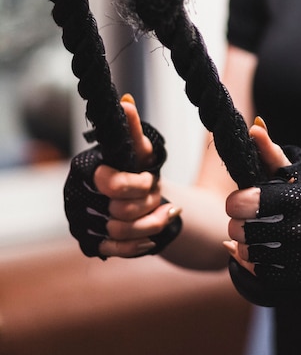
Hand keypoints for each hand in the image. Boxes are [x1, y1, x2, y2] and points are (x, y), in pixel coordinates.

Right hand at [63, 95, 181, 257]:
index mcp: (87, 172)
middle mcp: (80, 199)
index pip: (113, 185)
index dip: (139, 185)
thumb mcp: (141, 149)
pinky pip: (119, 250)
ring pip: (124, 232)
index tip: (151, 178)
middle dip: (149, 202)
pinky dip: (141, 244)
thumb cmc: (138, 168)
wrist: (140, 198)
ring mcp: (86, 224)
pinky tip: (154, 238)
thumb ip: (133, 130)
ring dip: (153, 223)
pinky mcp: (96, 244)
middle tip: (158, 194)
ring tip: (166, 212)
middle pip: (122, 212)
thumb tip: (126, 103)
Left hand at [224, 119, 300, 305]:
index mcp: (293, 200)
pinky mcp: (294, 279)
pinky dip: (255, 264)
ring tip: (257, 238)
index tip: (244, 202)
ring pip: (245, 252)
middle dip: (239, 224)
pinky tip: (265, 254)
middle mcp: (295, 229)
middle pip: (239, 229)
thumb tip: (254, 128)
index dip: (237, 203)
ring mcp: (295, 257)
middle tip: (249, 221)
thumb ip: (272, 153)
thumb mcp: (296, 177)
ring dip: (245, 245)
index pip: (243, 202)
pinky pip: (257, 273)